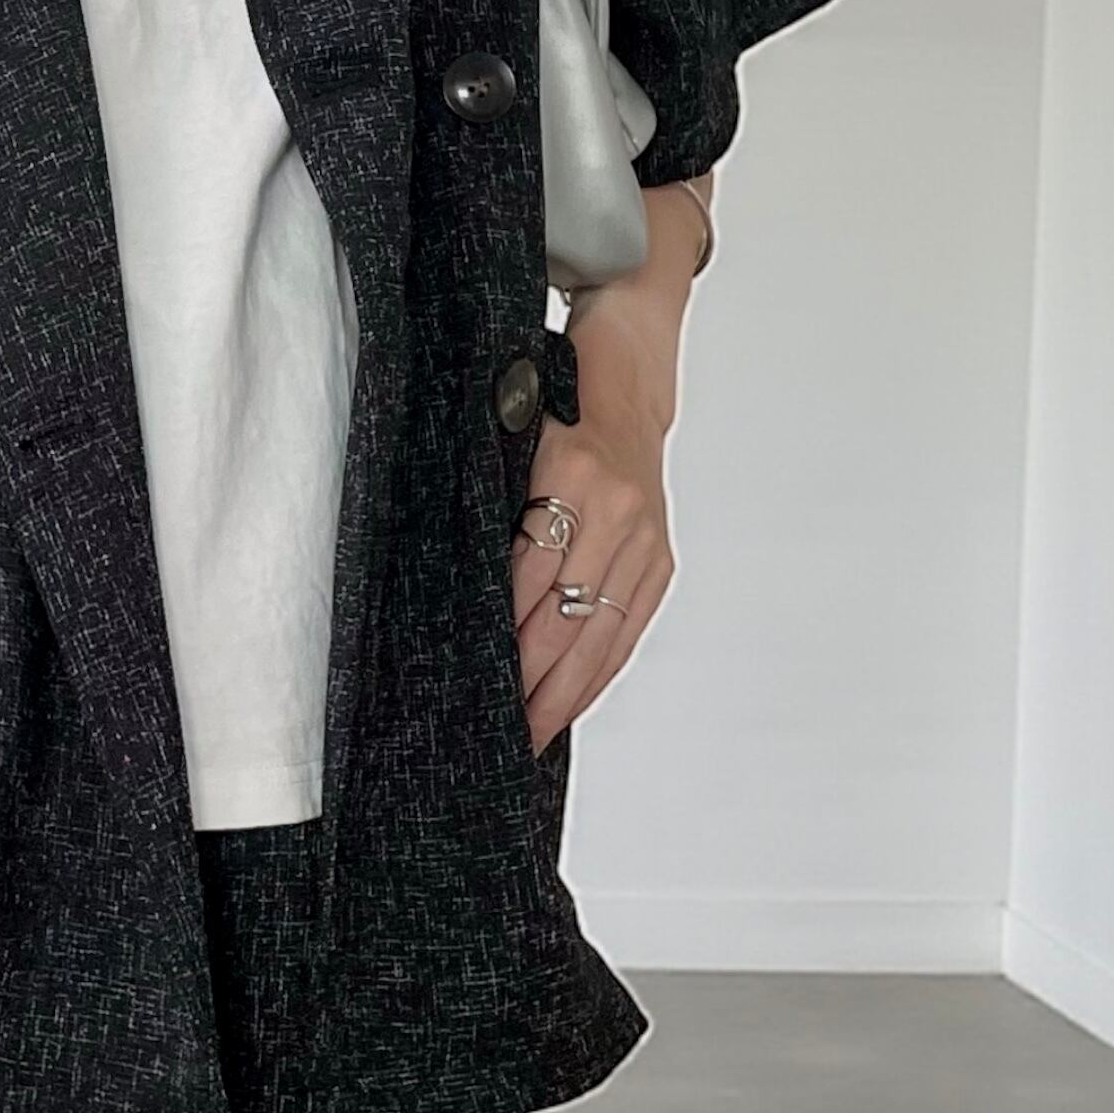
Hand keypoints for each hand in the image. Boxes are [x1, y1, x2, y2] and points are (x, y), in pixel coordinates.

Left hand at [510, 309, 676, 753]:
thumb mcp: (510, 440)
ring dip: (564, 691)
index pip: (525, 574)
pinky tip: (574, 702)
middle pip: (565, 615)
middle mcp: (614, 508)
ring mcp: (646, 535)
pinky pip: (629, 627)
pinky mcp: (662, 556)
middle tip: (496, 730)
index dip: (500, 634)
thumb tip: (451, 583)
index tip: (471, 678)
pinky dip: (601, 670)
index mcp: (568, 474)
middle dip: (530, 681)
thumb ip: (490, 504)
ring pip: (601, 632)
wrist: (628, 377)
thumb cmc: (552, 406)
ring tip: (531, 735)